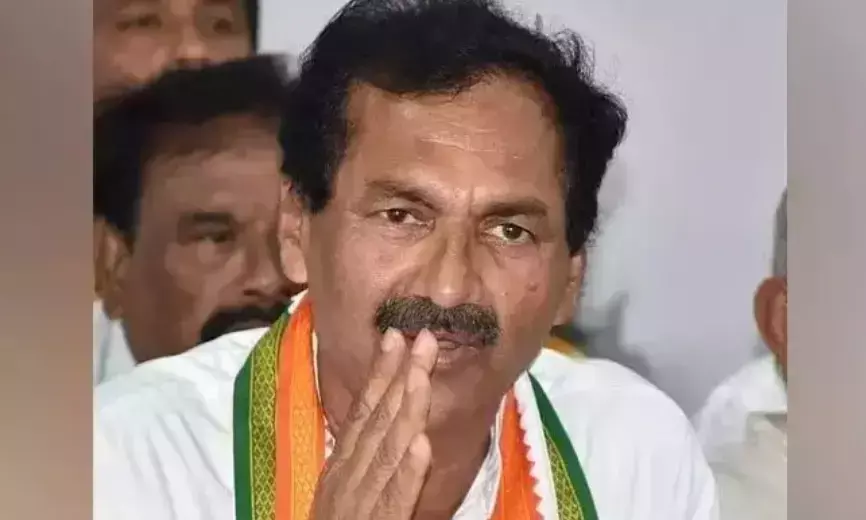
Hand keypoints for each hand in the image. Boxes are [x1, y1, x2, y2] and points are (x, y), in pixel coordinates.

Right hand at [311, 329, 439, 518]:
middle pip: (376, 422)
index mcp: (341, 468)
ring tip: (422, 376)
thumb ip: (363, 463)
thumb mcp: (343, 495)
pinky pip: (393, 501)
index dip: (380, 374)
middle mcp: (346, 480)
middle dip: (401, 377)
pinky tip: (422, 447)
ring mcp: (357, 506)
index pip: (362, 413)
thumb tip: (389, 430)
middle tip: (423, 336)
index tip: (395, 337)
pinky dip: (407, 474)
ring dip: (405, 412)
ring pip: (385, 453)